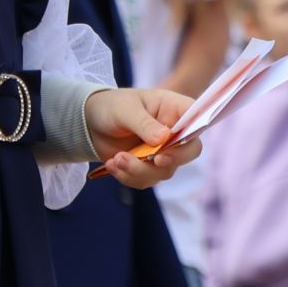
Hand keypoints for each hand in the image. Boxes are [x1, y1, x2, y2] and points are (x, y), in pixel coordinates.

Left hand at [86, 86, 201, 188]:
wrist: (90, 122)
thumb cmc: (112, 106)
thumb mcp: (126, 109)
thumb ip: (144, 123)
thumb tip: (163, 139)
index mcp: (174, 109)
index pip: (197, 121)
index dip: (190, 137)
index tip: (167, 150)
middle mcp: (173, 132)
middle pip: (188, 152)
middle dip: (168, 162)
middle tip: (151, 160)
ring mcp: (162, 151)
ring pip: (164, 172)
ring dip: (139, 170)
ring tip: (116, 159)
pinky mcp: (147, 167)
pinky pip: (145, 180)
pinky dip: (128, 176)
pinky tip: (111, 164)